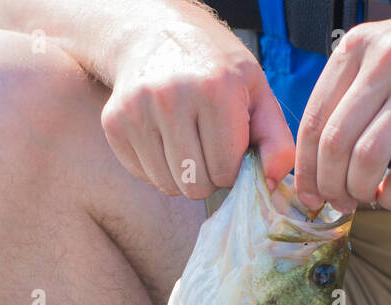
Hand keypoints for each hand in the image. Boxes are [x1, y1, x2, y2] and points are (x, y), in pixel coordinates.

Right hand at [101, 19, 294, 199]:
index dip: (233, 168)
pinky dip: (157, 167)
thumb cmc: (214, 67)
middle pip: (196, 185)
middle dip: (208, 176)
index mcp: (216, 90)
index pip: (226, 172)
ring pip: (168, 186)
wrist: (155, 33)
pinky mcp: (115, 124)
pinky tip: (164, 138)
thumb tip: (270, 185)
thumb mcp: (256, 91)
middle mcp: (172, 98)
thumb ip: (275, 140)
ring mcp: (138, 111)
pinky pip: (144, 176)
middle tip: (209, 147)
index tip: (230, 146)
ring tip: (188, 142)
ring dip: (183, 175)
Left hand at [294, 3, 390, 211]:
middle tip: (337, 201)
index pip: (313, 119)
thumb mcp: (386, 52)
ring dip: (358, 191)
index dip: (305, 168)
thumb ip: (351, 91)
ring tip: (366, 197)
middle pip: (334, 143)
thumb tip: (316, 157)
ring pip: (365, 159)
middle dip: (329, 185)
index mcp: (358, 47)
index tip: (307, 193)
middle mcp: (384, 62)